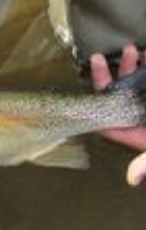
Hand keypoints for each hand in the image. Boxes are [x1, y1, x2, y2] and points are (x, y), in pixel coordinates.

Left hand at [90, 44, 145, 184]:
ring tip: (130, 50)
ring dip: (130, 66)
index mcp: (137, 133)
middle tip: (97, 59)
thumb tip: (132, 179)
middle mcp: (141, 117)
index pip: (107, 123)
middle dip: (107, 78)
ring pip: (135, 84)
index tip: (88, 90)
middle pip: (116, 97)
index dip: (95, 107)